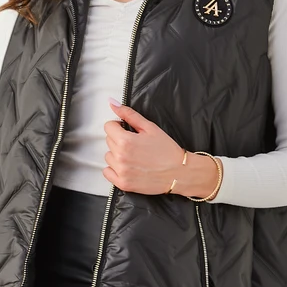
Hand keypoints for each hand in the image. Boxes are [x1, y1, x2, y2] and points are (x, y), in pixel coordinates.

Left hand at [103, 98, 219, 197]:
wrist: (179, 172)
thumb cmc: (167, 150)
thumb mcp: (150, 127)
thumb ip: (129, 114)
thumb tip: (112, 103)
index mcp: (125, 141)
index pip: (108, 126)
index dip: (119, 126)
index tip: (128, 130)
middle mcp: (120, 157)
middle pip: (108, 140)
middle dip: (119, 139)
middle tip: (136, 144)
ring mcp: (121, 171)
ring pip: (108, 156)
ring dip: (117, 154)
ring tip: (134, 156)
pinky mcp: (123, 184)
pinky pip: (107, 172)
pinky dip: (114, 169)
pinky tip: (128, 166)